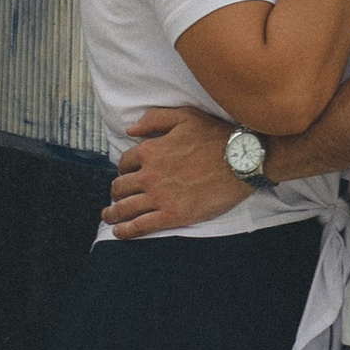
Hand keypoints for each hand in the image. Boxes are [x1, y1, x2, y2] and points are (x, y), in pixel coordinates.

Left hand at [109, 104, 244, 234]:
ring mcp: (159, 196)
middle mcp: (149, 174)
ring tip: (108, 216)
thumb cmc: (216, 136)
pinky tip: (119, 232)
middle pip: (120, 187)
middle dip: (115, 192)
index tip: (127, 175)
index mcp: (150, 150)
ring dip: (112, 213)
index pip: (124, 162)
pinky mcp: (172, 215)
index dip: (123, 169)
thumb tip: (130, 130)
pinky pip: (140, 226)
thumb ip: (154, 119)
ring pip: (125, 208)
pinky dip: (125, 230)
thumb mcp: (184, 116)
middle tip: (117, 197)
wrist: (241, 161)